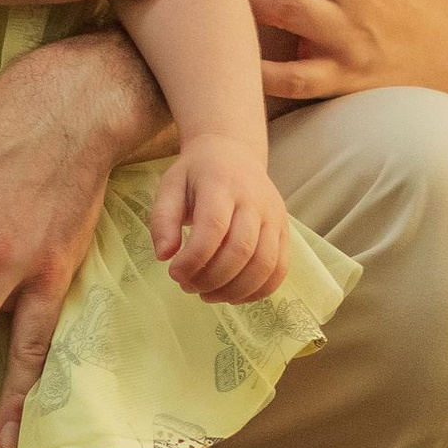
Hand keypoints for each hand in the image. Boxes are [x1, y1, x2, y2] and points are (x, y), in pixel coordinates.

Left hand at [150, 134, 288, 299]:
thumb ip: (162, 219)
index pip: (214, 227)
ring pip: (264, 264)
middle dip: (211, 278)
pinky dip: (258, 291)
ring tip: (207, 294)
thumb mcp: (170, 186)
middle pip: (241, 250)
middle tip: (187, 286)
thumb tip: (164, 256)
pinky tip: (233, 295)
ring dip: (234, 290)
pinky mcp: (284, 231)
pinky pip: (280, 269)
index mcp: (222, 184)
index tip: (174, 273)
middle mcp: (255, 200)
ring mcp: (275, 216)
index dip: (194, 258)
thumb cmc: (197, 174)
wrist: (233, 153)